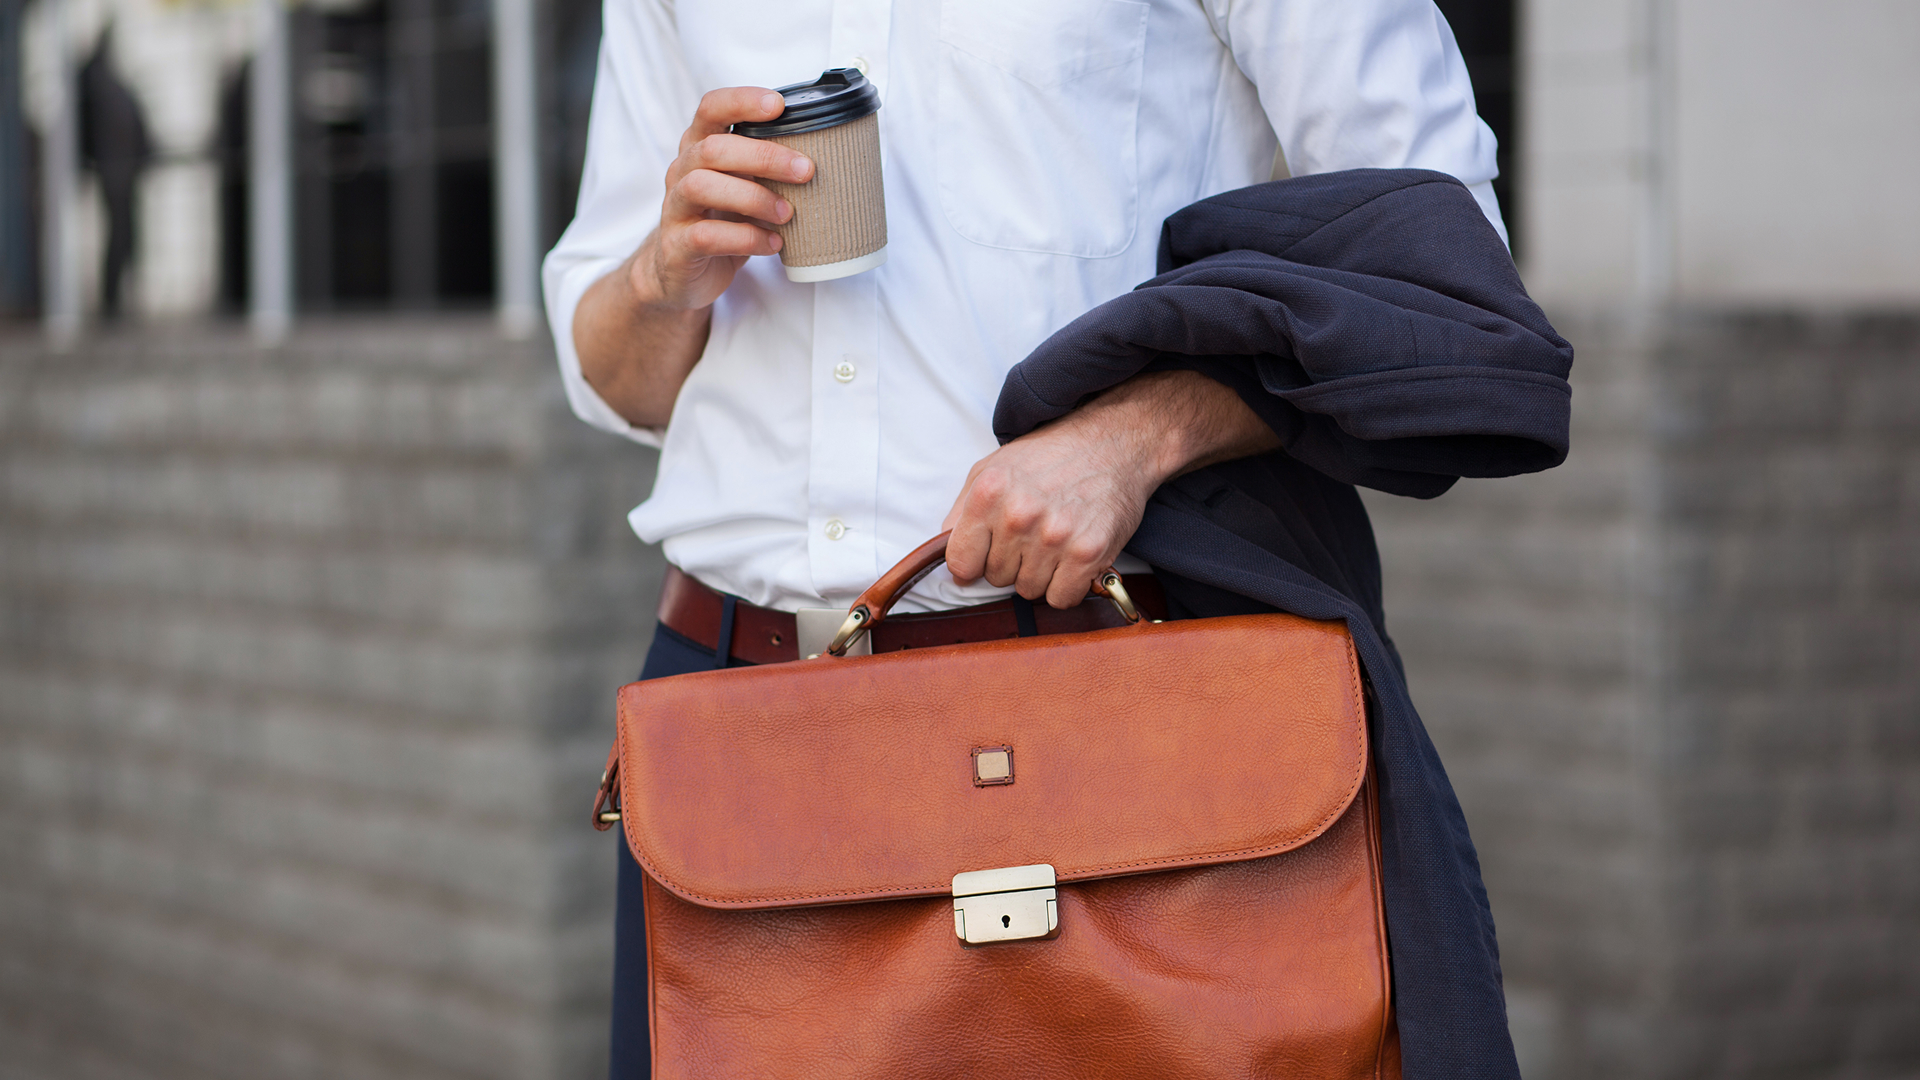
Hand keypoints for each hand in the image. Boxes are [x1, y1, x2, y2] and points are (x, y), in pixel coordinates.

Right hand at [630, 87, 814, 311]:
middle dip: (764, 156)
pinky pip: (707, 236)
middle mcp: (681, 172)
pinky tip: (773, 244)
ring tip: (787, 213)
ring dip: (754, 198)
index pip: (710, 108)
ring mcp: (675, 208)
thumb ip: (766, 170)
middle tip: (806, 170)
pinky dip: (747, 238)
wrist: (681, 274)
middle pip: (713, 148)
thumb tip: (820, 158)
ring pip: (702, 187)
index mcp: (699, 148)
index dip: (742, 101)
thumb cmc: (721, 223)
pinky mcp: (677, 246)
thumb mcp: (743, 187)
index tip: (779, 106)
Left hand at [942, 371, 1281, 608]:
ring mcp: (1054, 536)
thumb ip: (963, 510)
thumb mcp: (992, 467)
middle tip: (1035, 533)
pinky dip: (1068, 585)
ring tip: (1056, 540)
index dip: (973, 563)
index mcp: (988, 493)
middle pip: (997, 579)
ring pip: (1029, 590)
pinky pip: (1062, 599)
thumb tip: (946, 552)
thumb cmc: (1051, 456)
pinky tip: (1074, 557)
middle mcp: (1018, 515)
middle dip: (1012, 562)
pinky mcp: (1088, 554)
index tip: (988, 554)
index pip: (960, 563)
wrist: (1114, 442)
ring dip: (1041, 574)